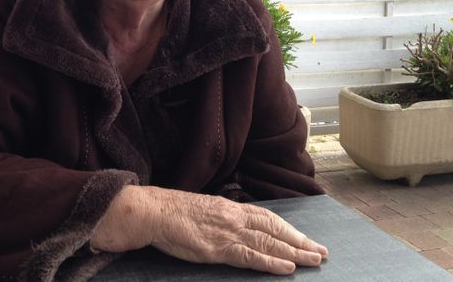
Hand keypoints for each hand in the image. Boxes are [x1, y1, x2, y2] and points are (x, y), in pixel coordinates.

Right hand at [91, 185, 327, 274]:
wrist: (154, 211)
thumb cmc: (173, 211)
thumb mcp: (203, 209)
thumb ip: (222, 217)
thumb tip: (235, 225)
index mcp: (230, 208)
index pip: (267, 218)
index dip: (289, 230)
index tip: (305, 239)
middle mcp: (234, 217)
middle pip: (275, 230)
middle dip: (300, 242)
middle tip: (322, 252)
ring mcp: (227, 232)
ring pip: (268, 243)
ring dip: (294, 253)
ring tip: (314, 260)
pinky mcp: (218, 248)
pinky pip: (250, 257)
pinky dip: (270, 263)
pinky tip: (286, 268)